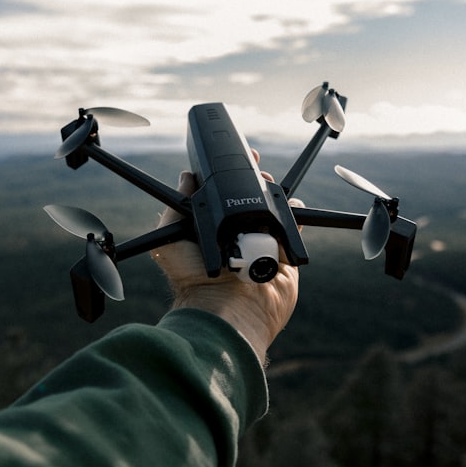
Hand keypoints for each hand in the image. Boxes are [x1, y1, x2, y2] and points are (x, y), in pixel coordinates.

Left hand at [152, 151, 301, 364]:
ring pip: (273, 208)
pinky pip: (293, 227)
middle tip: (256, 168)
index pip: (220, 195)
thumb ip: (176, 208)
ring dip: (274, 193)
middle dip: (254, 179)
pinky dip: (294, 214)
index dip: (227, 176)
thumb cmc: (193, 279)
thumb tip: (185, 177)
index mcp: (211, 228)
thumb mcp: (170, 240)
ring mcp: (260, 242)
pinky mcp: (282, 253)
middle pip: (249, 197)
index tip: (235, 159)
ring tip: (269, 184)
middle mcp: (236, 233)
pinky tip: (289, 206)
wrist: (226, 307)